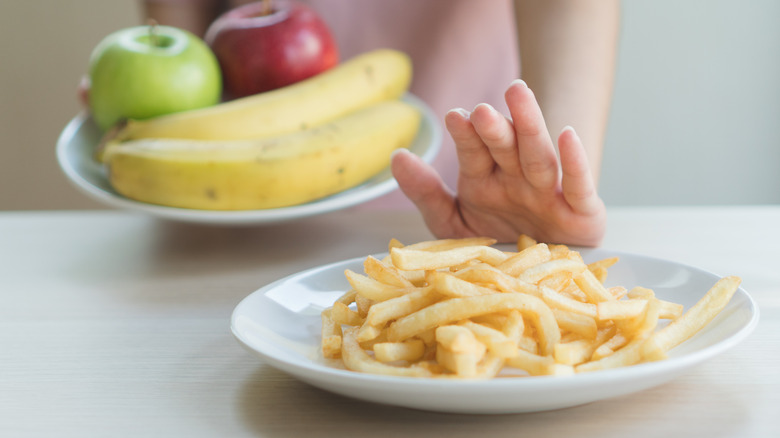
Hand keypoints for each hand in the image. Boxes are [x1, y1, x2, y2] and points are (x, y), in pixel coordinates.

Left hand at [392, 79, 605, 245]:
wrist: (542, 277)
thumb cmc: (497, 242)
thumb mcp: (452, 223)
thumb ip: (426, 193)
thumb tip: (396, 155)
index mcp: (484, 180)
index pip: (473, 152)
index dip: (465, 135)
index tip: (454, 117)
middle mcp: (516, 180)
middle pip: (506, 147)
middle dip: (494, 127)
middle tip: (481, 110)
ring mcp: (549, 193)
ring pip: (539, 156)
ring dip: (529, 126)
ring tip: (518, 96)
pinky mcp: (581, 213)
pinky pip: (578, 186)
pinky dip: (575, 163)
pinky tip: (568, 135)